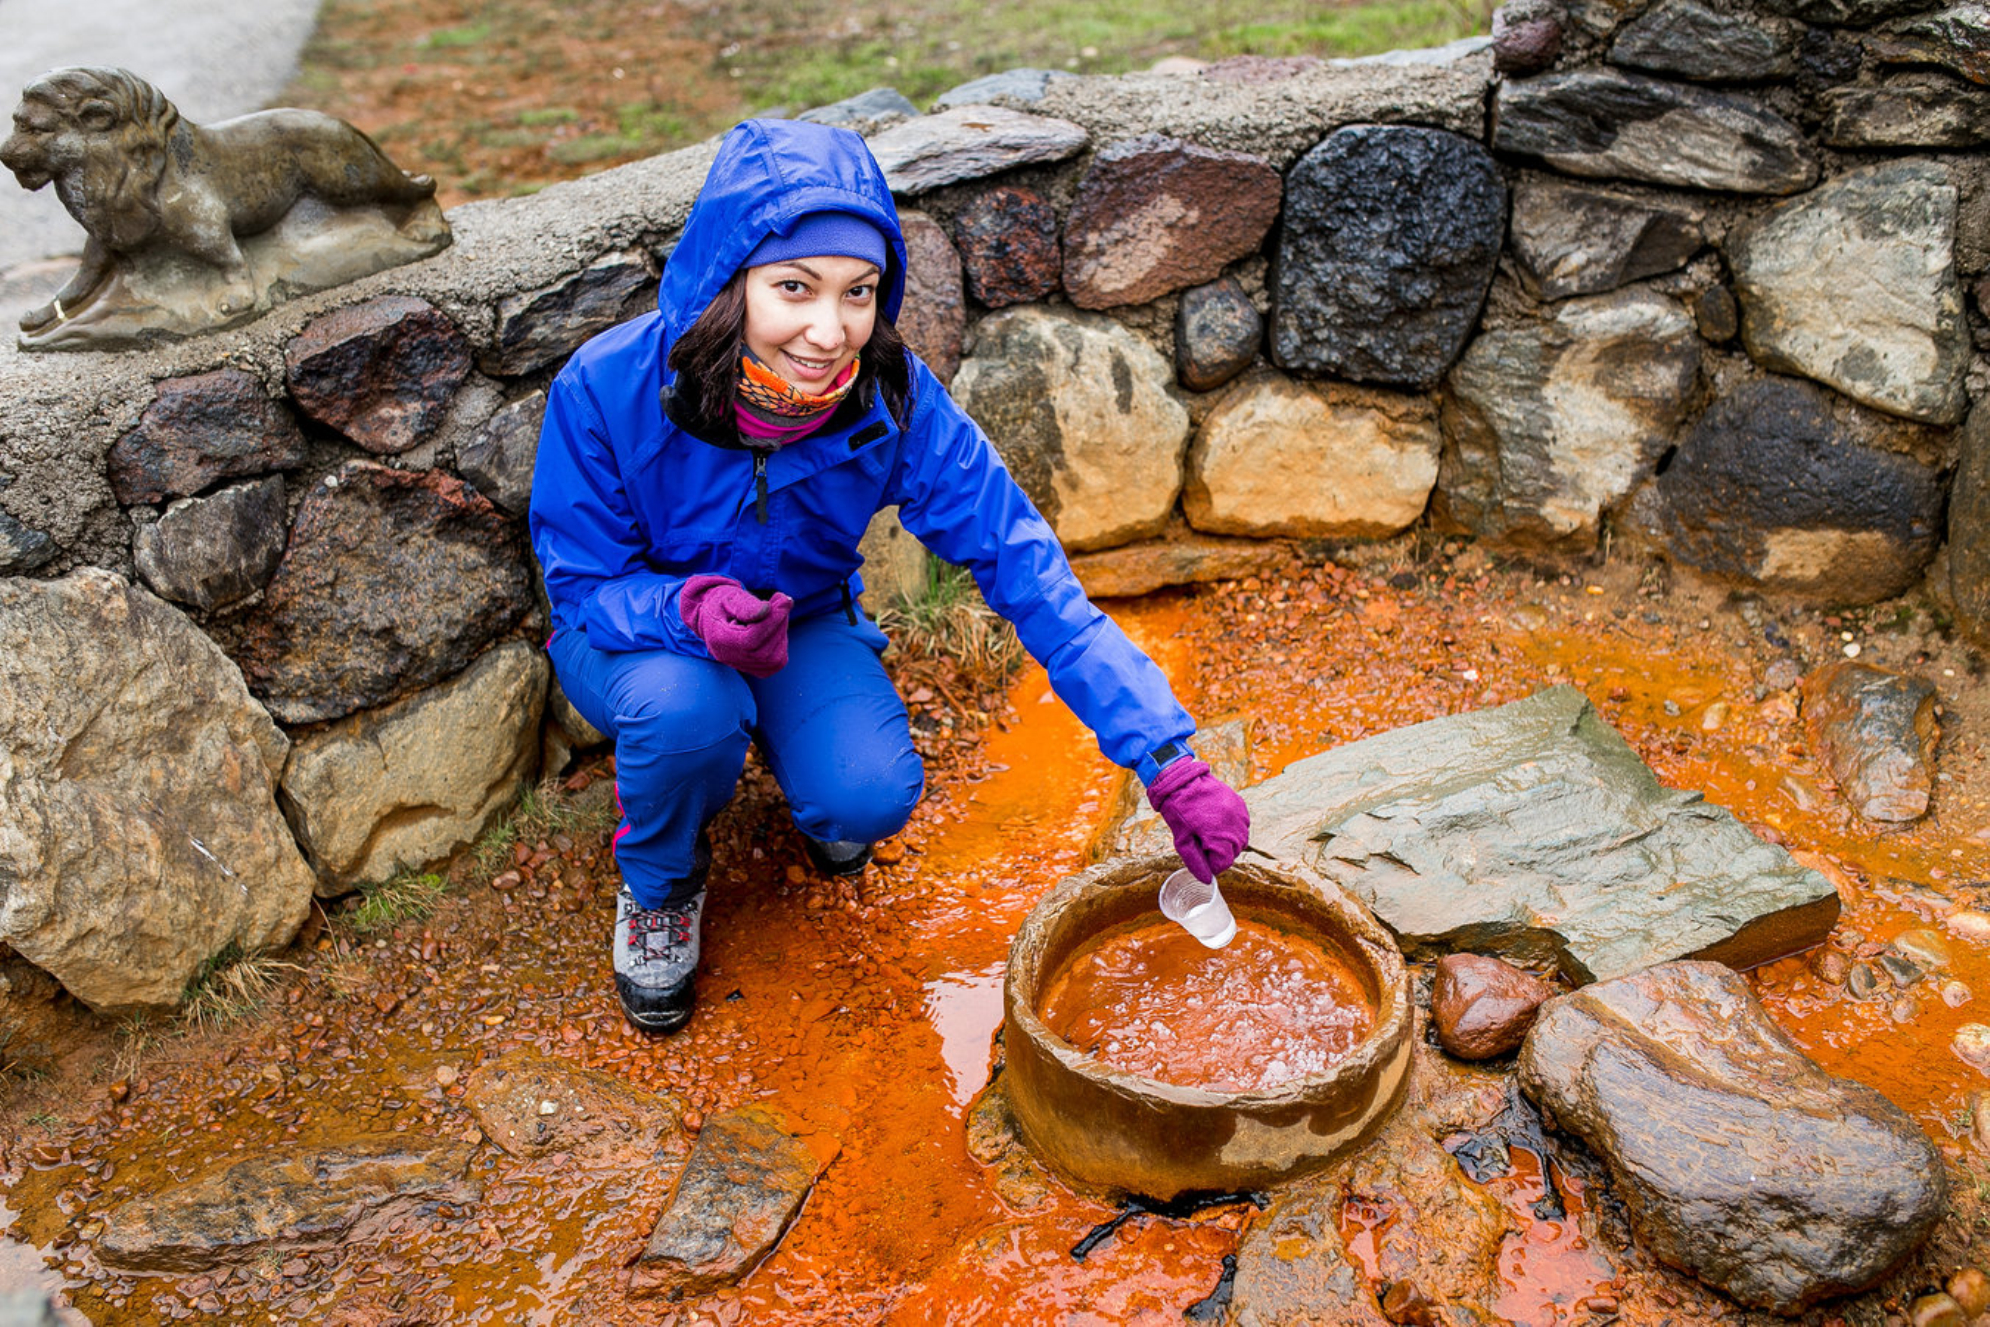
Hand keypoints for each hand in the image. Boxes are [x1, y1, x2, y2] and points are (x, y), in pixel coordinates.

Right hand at [679, 575, 791, 677]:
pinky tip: (774, 628)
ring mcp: (741, 666)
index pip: (752, 638)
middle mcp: (729, 657)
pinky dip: (782, 644)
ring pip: (775, 658)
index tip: (784, 599)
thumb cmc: (724, 603)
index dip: (772, 620)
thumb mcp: (731, 597)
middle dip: (780, 624)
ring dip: (782, 633)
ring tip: (776, 614)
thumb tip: (766, 610)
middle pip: (765, 650)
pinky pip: (777, 662)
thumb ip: (746, 604)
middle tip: (782, 602)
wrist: (715, 614)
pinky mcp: (754, 668)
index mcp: (719, 638)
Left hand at [1145, 758, 1249, 882]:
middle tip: (1203, 842)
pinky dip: (1234, 828)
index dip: (1211, 863)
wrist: (1182, 779)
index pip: (1224, 863)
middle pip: (1234, 852)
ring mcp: (1239, 813)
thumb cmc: (1178, 810)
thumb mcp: (1182, 840)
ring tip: (1211, 832)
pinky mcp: (1240, 803)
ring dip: (1229, 841)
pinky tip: (1218, 822)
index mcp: (1219, 836)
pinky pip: (1243, 824)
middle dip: (1221, 853)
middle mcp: (1234, 826)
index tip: (1201, 854)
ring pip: (1241, 839)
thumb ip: (1195, 862)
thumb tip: (1206, 880)